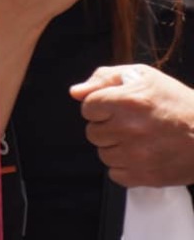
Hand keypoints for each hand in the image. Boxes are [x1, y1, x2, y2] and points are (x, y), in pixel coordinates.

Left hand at [72, 65, 193, 186]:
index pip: (87, 108)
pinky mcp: (146, 176)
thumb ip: (104, 78)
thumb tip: (75, 92)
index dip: (100, 107)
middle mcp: (129, 129)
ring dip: (116, 147)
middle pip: (92, 132)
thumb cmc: (177, 102)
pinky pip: (116, 174)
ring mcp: (137, 155)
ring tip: (138, 139)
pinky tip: (142, 155)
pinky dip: (125, 167)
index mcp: (126, 101)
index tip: (117, 108)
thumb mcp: (143, 76)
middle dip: (107, 127)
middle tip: (130, 124)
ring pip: (103, 154)